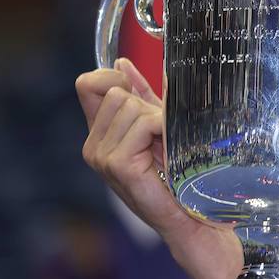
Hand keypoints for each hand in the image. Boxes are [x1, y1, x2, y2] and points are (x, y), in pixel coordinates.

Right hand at [76, 59, 198, 242]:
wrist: (191, 216)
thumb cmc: (177, 175)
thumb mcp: (157, 125)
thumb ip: (140, 95)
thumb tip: (122, 62)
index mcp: (100, 133)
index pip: (87, 84)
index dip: (113, 76)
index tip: (137, 88)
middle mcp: (93, 145)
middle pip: (115, 91)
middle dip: (147, 104)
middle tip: (163, 134)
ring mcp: (101, 156)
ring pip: (131, 105)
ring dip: (159, 119)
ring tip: (167, 146)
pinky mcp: (118, 164)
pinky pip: (144, 123)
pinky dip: (164, 128)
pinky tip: (170, 151)